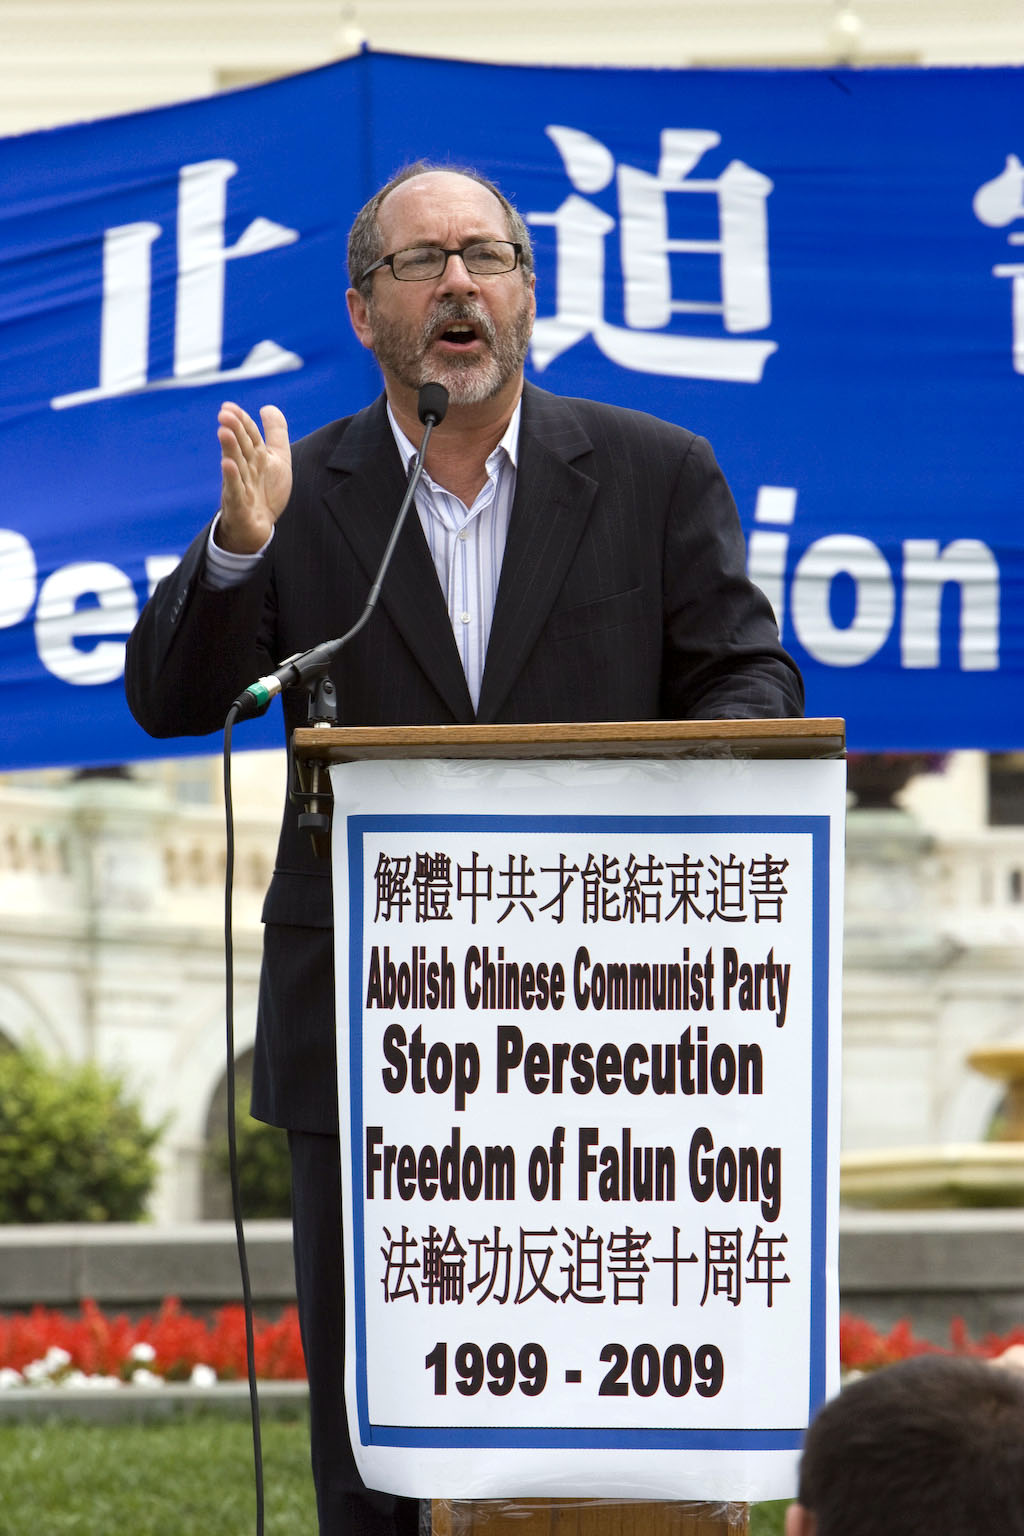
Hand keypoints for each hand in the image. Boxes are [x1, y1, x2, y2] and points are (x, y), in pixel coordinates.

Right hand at [215, 401, 291, 552]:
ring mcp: (240, 486)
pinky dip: (232, 478)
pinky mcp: (238, 505)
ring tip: (224, 433)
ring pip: (235, 465)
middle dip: (234, 430)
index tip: (229, 406)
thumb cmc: (266, 490)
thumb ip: (275, 433)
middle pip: (240, 446)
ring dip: (230, 449)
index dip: (241, 420)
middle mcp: (245, 468)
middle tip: (225, 414)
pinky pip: (234, 490)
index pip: (248, 435)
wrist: (258, 526)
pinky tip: (228, 464)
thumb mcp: (277, 459)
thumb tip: (267, 407)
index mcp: (255, 456)